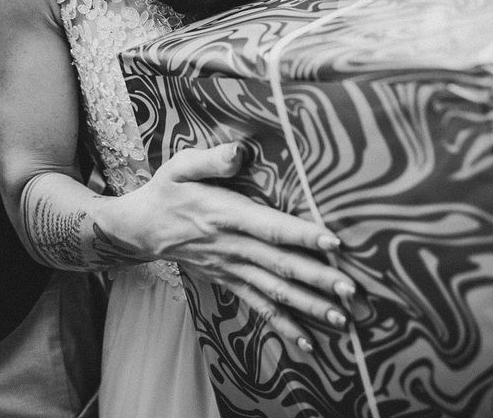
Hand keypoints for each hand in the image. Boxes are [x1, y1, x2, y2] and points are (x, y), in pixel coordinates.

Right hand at [108, 142, 356, 352]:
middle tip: (351, 291)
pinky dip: (283, 326)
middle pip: (281, 265)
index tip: (332, 242)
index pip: (269, 227)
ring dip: (309, 306)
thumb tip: (240, 150)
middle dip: (318, 279)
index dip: (301, 234)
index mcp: (226, 214)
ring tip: (341, 319)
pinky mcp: (229, 282)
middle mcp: (232, 246)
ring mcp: (232, 269)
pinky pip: (259, 307)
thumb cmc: (168, 192)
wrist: (141, 229)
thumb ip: (211, 159)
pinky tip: (308, 343)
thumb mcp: (180, 166)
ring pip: (275, 291)